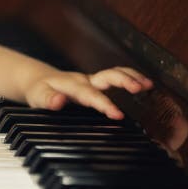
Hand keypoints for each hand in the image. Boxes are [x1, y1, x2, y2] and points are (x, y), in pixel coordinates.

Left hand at [25, 67, 152, 119]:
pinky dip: (131, 78)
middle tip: (140, 87)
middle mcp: (84, 80)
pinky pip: (115, 76)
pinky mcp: (96, 82)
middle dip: (124, 80)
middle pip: (107, 76)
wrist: (38, 80)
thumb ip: (48, 100)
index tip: (117, 114)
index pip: (90, 95)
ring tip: (149, 84)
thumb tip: (58, 101)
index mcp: (72, 86)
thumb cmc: (40, 91)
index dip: (104, 104)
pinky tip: (145, 85)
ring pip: (114, 73)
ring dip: (131, 76)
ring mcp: (92, 80)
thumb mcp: (38, 97)